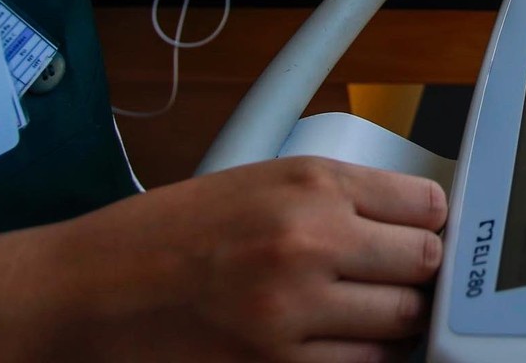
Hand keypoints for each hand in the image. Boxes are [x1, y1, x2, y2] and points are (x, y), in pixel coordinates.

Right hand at [0, 158, 445, 362]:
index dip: (430, 220)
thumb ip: (336, 195)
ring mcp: (295, 312)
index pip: (424, 204)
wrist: (94, 288)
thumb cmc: (174, 229)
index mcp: (312, 182)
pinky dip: (364, 358)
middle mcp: (312, 240)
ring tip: (373, 308)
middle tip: (403, 273)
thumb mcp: (263, 180)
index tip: (427, 229)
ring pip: (401, 324)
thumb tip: (406, 216)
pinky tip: (343, 342)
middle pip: (422, 265)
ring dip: (397, 319)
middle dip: (420, 271)